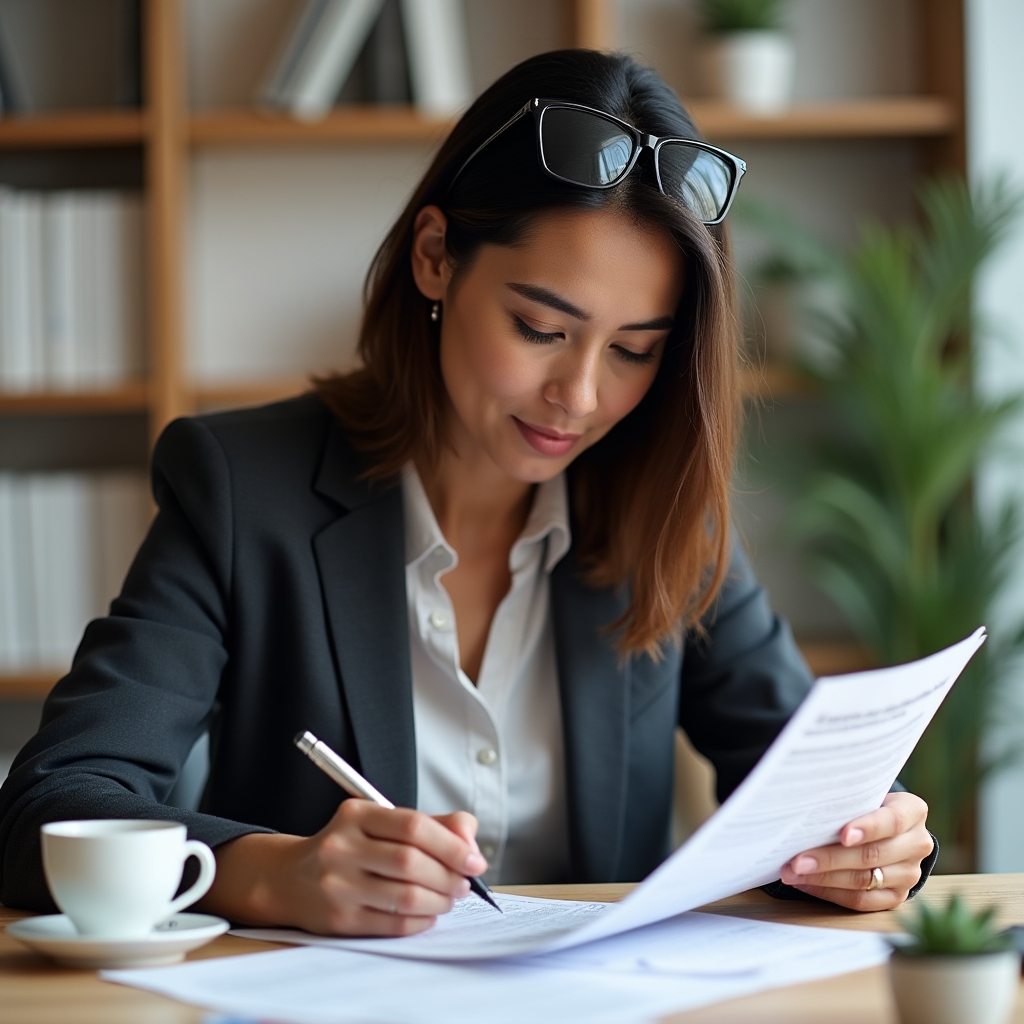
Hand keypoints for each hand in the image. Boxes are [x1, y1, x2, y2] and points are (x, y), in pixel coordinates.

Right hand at [201, 802, 487, 936]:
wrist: (290, 878)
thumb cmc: (349, 847)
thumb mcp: (382, 822)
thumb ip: (431, 825)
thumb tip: (470, 840)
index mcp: (357, 814)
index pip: (414, 826)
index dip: (452, 845)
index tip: (475, 860)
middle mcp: (342, 847)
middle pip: (412, 863)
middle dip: (449, 876)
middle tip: (465, 883)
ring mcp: (337, 885)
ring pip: (405, 897)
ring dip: (440, 901)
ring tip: (449, 898)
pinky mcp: (338, 919)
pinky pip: (393, 924)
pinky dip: (421, 921)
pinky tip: (428, 914)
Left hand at [779, 792, 932, 910]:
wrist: (887, 829)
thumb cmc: (865, 805)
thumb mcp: (864, 796)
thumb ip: (847, 802)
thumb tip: (803, 807)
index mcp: (912, 811)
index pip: (892, 821)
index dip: (867, 828)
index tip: (843, 835)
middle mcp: (917, 844)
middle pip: (872, 855)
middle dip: (829, 858)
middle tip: (797, 860)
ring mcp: (909, 874)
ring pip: (864, 881)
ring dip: (823, 878)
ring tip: (793, 873)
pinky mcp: (897, 897)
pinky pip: (861, 901)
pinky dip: (830, 893)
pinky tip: (806, 884)